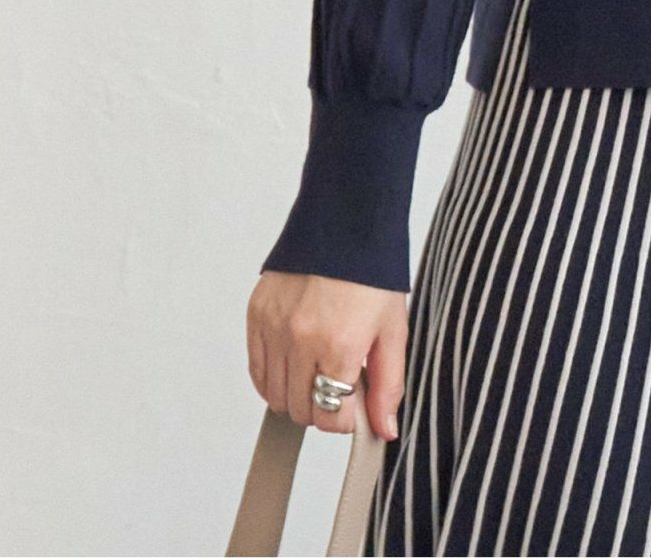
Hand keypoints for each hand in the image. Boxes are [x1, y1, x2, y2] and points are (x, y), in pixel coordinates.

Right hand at [247, 269, 407, 441]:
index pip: (330, 418)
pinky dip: (273, 377)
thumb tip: (384, 429)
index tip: (354, 404)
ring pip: (275, 397)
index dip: (345, 419)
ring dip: (297, 394)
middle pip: (301, 411)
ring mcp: (275, 327)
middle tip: (340, 380)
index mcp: (340, 344)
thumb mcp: (393, 328)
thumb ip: (389, 384)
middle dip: (324, 406)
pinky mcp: (257, 315)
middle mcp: (301, 339)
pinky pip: (256, 370)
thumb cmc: (373, 271)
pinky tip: (295, 362)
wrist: (346, 220)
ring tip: (319, 367)